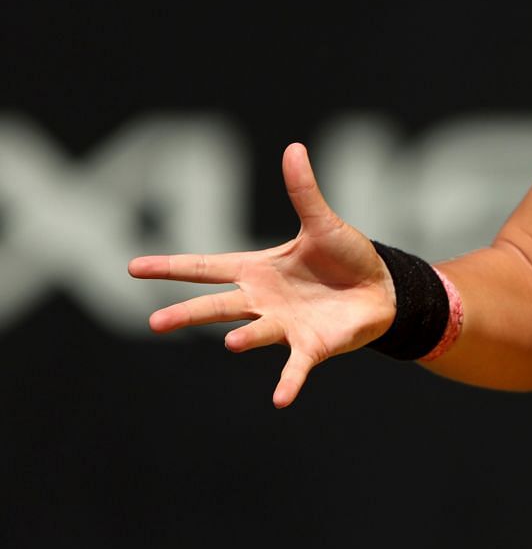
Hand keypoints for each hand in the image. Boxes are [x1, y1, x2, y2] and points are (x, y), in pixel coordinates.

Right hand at [128, 142, 396, 406]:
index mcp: (257, 270)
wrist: (381, 288)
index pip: (206, 266)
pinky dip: (289, 382)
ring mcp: (284, 325)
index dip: (171, 266)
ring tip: (233, 342)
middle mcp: (263, 300)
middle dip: (187, 313)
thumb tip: (293, 147)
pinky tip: (281, 400)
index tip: (132, 266)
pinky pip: (295, 366)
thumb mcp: (323, 222)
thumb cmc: (345, 256)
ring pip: (255, 332)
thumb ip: (304, 191)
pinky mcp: (310, 345)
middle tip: (155, 322)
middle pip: (217, 306)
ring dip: (245, 337)